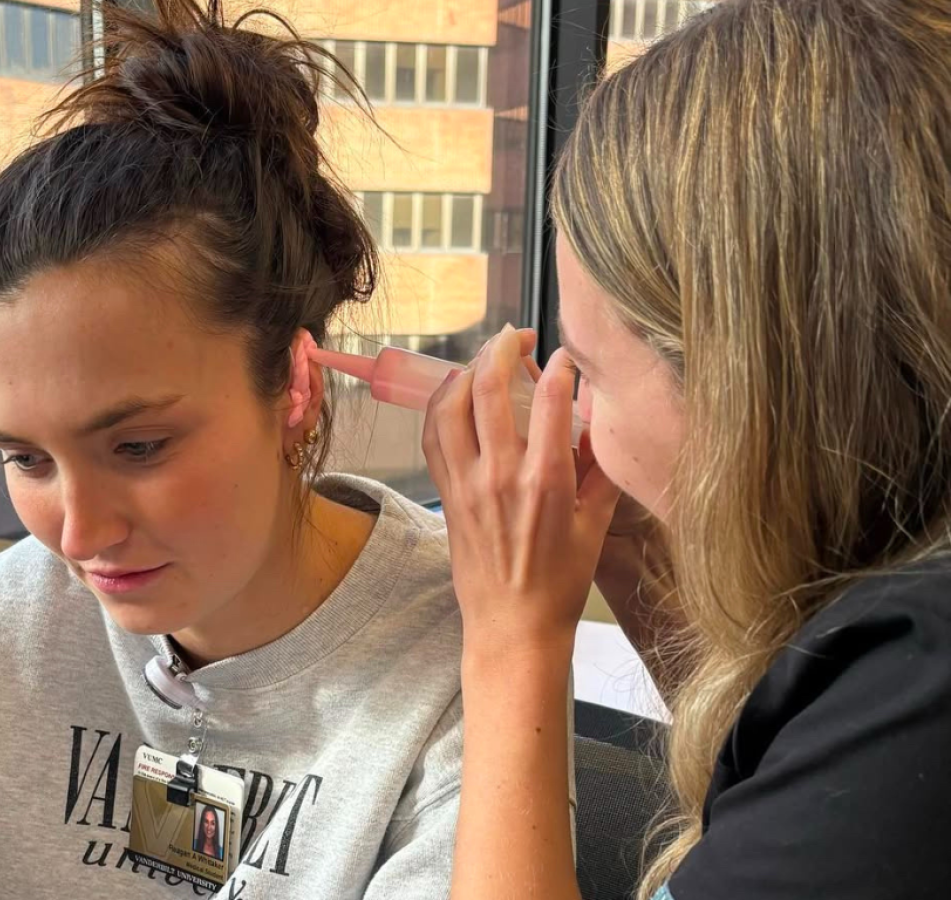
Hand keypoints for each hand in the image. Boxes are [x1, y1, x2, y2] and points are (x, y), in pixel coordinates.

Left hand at [423, 326, 620, 654]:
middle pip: (490, 386)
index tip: (565, 354)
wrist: (513, 626)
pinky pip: (434, 433)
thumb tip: (601, 423)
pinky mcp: (446, 492)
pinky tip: (454, 392)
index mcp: (546, 480)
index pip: (550, 398)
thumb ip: (602, 467)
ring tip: (485, 357)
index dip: (558, 364)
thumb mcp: (596, 523)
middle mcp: (501, 474)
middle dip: (503, 347)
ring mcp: (467, 482)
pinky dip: (441, 403)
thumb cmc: (559, 581)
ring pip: (452, 403)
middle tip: (518, 336)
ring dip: (467, 369)